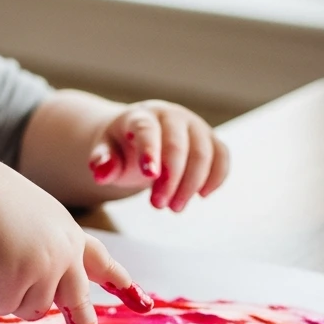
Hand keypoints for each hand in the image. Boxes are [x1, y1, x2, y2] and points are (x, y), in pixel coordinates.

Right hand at [0, 154, 152, 323]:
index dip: (123, 284)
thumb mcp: (32, 225)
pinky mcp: (22, 275)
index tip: (145, 304)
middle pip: (77, 305)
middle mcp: (65, 252)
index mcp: (69, 235)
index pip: (101, 262)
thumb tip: (54, 300)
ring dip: (4, 294)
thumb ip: (50, 256)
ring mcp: (46, 264)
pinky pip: (2, 306)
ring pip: (30, 310)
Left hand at [87, 100, 229, 211]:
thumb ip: (102, 161)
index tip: (150, 176)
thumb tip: (102, 172)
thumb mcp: (104, 152)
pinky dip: (217, 177)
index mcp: (141, 116)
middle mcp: (171, 115)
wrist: (137, 135)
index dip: (150, 151)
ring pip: (204, 153)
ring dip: (191, 185)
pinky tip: (202, 196)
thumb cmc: (120, 147)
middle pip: (179, 145)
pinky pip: (221, 156)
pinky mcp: (210, 139)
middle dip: (172, 179)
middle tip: (158, 206)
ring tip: (174, 208)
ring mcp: (194, 126)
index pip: (147, 129)